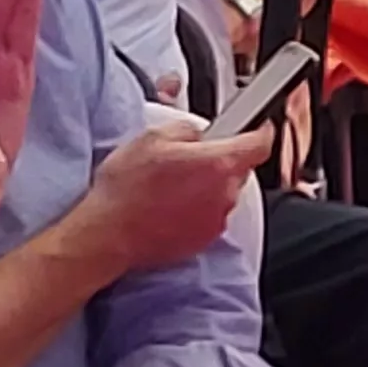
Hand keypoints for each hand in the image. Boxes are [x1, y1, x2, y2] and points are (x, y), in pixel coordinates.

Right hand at [82, 125, 274, 272]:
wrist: (106, 234)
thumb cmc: (125, 189)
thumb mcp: (151, 138)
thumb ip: (188, 129)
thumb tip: (199, 133)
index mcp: (218, 164)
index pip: (261, 143)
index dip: (261, 131)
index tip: (258, 127)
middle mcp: (224, 193)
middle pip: (239, 169)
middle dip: (219, 161)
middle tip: (187, 161)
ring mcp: (216, 219)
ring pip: (223, 193)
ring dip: (206, 187)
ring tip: (170, 187)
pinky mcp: (204, 239)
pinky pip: (210, 215)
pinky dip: (197, 209)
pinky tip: (169, 206)